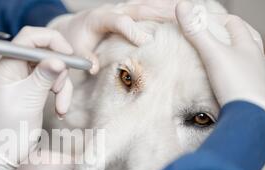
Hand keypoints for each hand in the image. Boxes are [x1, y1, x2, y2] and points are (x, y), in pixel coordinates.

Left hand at [0, 27, 72, 169]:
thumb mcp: (28, 100)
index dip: (51, 41)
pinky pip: (52, 84)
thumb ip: (44, 77)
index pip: (28, 38)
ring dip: (62, 88)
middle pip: (44, 53)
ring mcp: (23, 80)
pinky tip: (60, 111)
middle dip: (59, 70)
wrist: (5, 153)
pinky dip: (60, 95)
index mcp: (6, 66)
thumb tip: (59, 59)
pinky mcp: (32, 91)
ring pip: (52, 70)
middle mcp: (13, 69)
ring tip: (61, 107)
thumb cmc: (8, 128)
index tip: (68, 54)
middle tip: (62, 87)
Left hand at [48, 1, 179, 73]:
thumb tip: (94, 68)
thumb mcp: (74, 53)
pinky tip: (182, 10)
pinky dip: (166, 7)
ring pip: (148, 4)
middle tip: (182, 20)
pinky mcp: (128, 10)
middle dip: (160, 13)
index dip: (132, 30)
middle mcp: (112, 9)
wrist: (71, 29)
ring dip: (169, 7)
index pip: (118, 21)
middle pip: (139, 8)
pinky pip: (149, 6)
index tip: (146, 42)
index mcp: (97, 19)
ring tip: (193, 11)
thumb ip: (83, 59)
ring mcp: (122, 8)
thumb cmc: (73, 43)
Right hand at [176, 1, 264, 119]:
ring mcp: (255, 78)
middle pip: (246, 40)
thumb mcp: (212, 55)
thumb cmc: (234, 84)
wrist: (249, 118)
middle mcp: (255, 60)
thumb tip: (182, 5)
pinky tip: (226, 82)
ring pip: (247, 60)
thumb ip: (197, 32)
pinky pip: (244, 79)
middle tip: (217, 36)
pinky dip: (234, 75)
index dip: (218, 19)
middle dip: (231, 36)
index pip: (235, 24)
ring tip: (223, 58)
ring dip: (236, 56)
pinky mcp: (251, 94)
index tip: (202, 21)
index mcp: (248, 46)